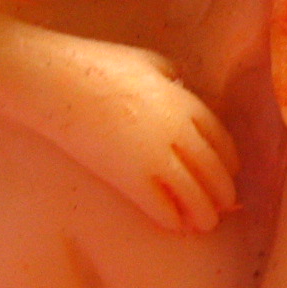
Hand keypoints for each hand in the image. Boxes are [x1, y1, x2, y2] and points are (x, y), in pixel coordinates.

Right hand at [50, 43, 241, 233]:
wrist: (55, 82)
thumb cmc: (97, 66)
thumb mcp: (147, 61)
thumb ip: (172, 77)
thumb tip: (182, 86)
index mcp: (185, 103)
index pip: (221, 140)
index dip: (229, 161)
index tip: (231, 173)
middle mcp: (179, 131)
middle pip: (213, 170)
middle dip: (222, 192)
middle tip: (223, 206)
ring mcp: (156, 156)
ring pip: (193, 194)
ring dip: (203, 213)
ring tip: (204, 224)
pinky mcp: (129, 177)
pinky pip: (161, 205)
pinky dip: (173, 218)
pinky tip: (176, 226)